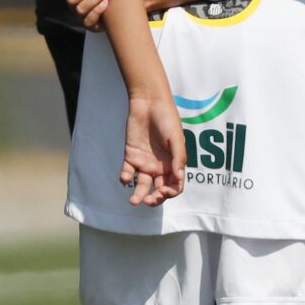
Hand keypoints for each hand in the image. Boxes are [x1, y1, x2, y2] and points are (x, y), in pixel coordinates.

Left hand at [121, 86, 183, 205]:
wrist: (148, 103)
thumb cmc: (167, 118)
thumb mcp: (176, 138)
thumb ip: (178, 158)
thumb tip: (179, 179)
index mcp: (173, 163)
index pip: (174, 186)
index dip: (171, 193)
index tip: (164, 192)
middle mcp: (160, 166)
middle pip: (158, 190)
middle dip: (155, 198)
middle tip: (149, 200)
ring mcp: (145, 162)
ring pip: (142, 185)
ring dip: (139, 195)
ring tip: (134, 201)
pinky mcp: (131, 156)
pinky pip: (128, 172)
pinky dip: (126, 178)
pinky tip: (126, 178)